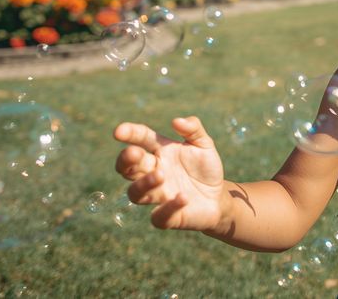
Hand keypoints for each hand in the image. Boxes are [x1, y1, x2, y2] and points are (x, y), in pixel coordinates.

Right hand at [113, 116, 224, 230]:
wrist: (218, 197)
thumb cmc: (206, 167)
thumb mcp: (204, 144)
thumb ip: (193, 129)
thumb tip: (176, 121)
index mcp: (160, 152)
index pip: (141, 139)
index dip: (129, 134)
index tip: (119, 132)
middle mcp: (153, 173)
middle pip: (128, 168)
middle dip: (127, 160)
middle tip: (136, 153)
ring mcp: (158, 196)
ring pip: (135, 194)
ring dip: (143, 184)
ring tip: (161, 174)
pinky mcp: (167, 217)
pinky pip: (158, 217)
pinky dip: (168, 208)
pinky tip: (183, 197)